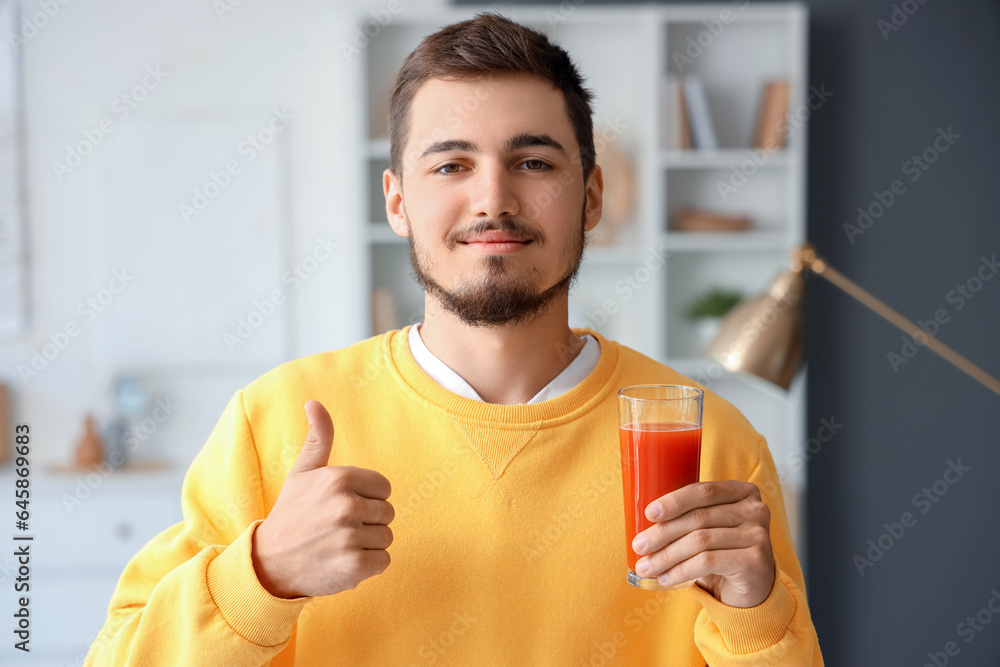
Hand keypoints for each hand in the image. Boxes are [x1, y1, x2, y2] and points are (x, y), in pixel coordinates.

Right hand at [251, 400, 393, 598]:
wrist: (270, 564)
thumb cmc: (292, 514)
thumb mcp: (302, 473)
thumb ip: (318, 439)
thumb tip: (313, 402)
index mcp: (339, 478)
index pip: (384, 488)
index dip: (367, 498)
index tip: (343, 507)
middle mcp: (346, 505)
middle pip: (388, 513)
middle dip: (368, 522)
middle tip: (337, 528)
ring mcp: (350, 536)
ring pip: (387, 537)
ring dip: (368, 544)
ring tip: (339, 545)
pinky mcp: (354, 566)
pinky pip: (384, 561)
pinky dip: (369, 566)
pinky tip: (344, 561)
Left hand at [632, 481, 774, 607]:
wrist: (752, 589)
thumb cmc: (723, 552)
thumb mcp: (708, 528)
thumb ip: (687, 517)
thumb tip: (643, 525)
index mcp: (743, 491)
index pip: (703, 491)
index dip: (674, 501)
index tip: (649, 514)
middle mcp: (755, 510)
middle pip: (699, 517)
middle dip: (662, 533)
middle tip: (639, 546)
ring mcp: (759, 535)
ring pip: (700, 541)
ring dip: (667, 556)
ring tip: (646, 567)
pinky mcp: (756, 561)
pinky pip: (708, 562)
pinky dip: (681, 571)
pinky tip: (666, 578)